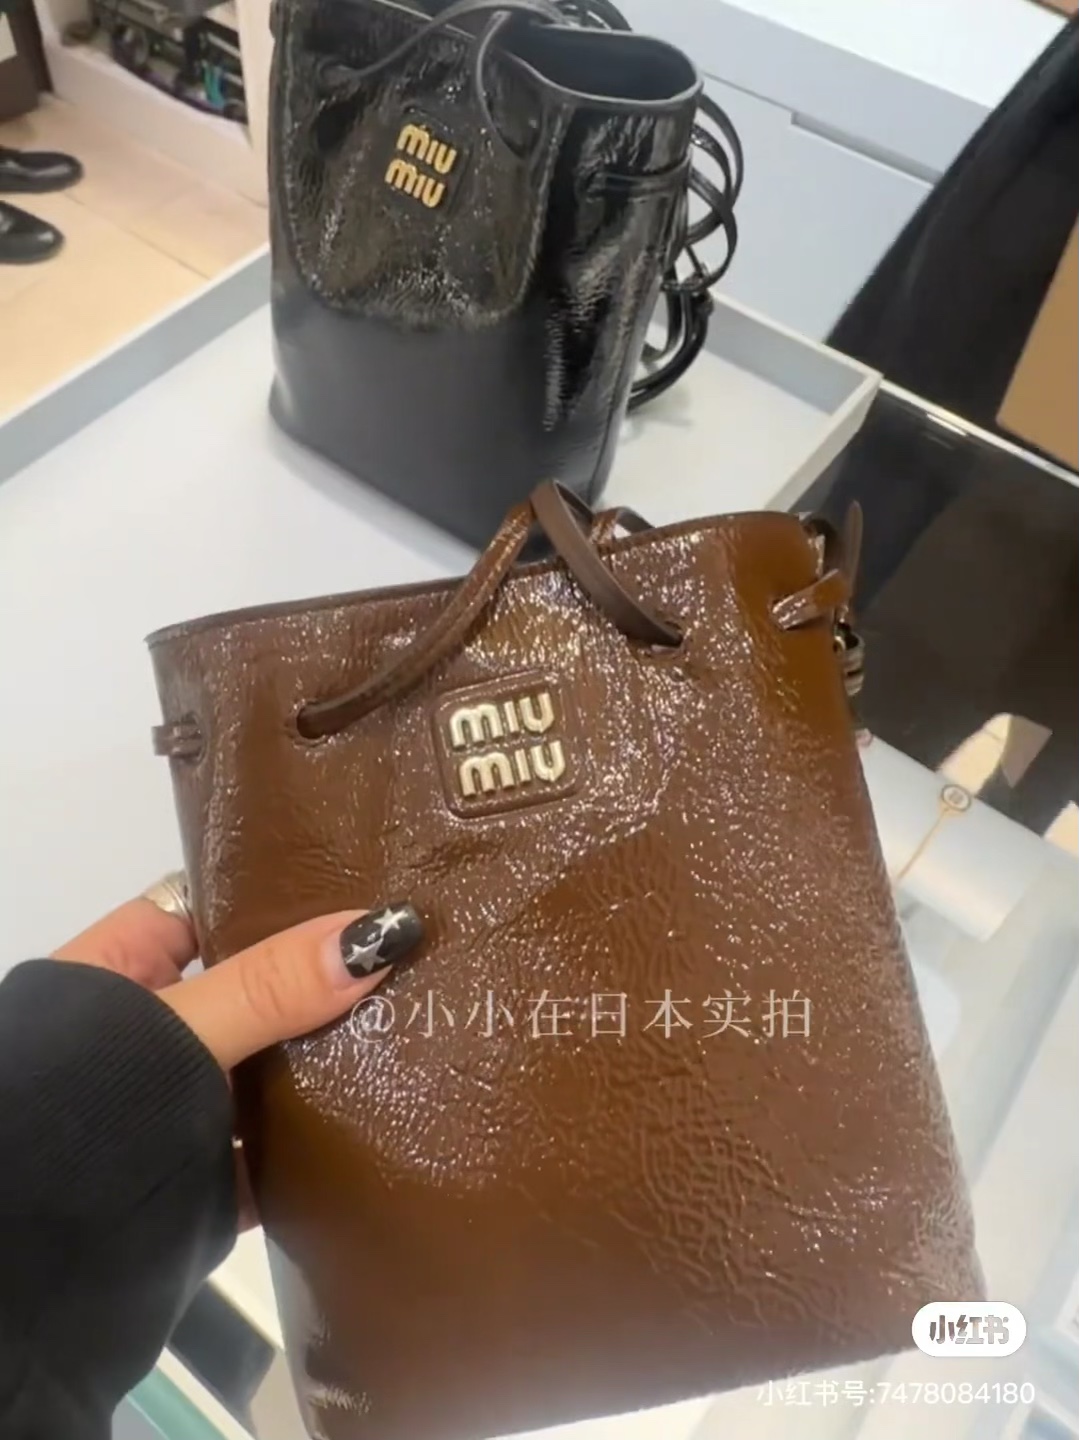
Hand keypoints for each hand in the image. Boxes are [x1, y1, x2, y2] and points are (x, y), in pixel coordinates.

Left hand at [51, 886, 423, 1223]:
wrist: (24, 1249)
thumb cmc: (83, 1101)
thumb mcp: (179, 1027)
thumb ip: (270, 986)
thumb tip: (385, 931)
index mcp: (126, 967)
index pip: (219, 914)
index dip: (289, 906)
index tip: (372, 900)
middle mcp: (154, 1034)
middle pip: (257, 999)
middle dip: (326, 994)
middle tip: (416, 971)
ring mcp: (178, 1109)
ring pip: (268, 1079)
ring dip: (325, 1075)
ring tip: (417, 1039)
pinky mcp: (201, 1183)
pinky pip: (272, 1157)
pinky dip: (315, 1155)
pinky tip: (379, 1134)